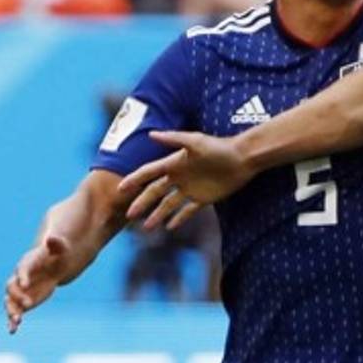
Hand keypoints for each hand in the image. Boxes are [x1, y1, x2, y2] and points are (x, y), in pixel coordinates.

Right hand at [5, 234, 69, 333]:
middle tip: (27, 305)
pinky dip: (12, 321)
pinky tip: (12, 331)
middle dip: (17, 296)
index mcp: (26, 264)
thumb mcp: (60, 249)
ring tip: (17, 322)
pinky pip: (15, 312)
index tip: (25, 284)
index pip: (22, 270)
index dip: (23, 276)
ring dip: (12, 311)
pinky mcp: (22, 302)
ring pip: (10, 302)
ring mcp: (19, 291)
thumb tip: (53, 238)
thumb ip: (57, 244)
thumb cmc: (57, 255)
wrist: (54, 267)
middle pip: (11, 288)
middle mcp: (19, 278)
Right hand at [118, 131, 252, 220]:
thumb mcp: (196, 142)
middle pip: (155, 192)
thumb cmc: (220, 147)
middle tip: (129, 216)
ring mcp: (191, 189)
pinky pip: (188, 211)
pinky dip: (179, 218)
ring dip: (157, 215)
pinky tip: (170, 227)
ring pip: (169, 204)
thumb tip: (151, 134)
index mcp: (175, 163)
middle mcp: (180, 177)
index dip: (134, 180)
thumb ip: (174, 138)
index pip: (149, 173)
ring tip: (147, 228)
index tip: (119, 189)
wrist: (244, 158)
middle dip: (142, 203)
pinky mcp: (204, 198)